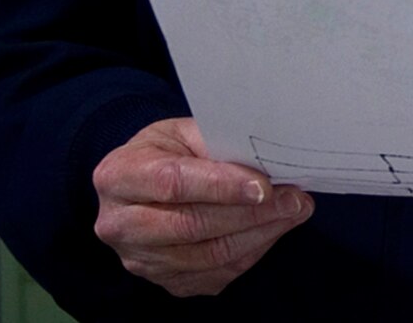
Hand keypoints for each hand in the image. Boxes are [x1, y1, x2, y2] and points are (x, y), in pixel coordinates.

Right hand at [92, 117, 312, 296]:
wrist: (141, 185)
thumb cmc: (167, 152)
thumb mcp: (184, 132)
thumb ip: (218, 144)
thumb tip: (266, 162)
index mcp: (119, 175)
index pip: (173, 183)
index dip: (221, 186)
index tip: (264, 185)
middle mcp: (119, 223)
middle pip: (192, 225)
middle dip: (252, 213)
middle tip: (294, 198)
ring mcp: (139, 259)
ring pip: (208, 256)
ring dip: (260, 234)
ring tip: (294, 212)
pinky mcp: (163, 280)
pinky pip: (215, 274)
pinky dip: (252, 252)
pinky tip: (273, 229)